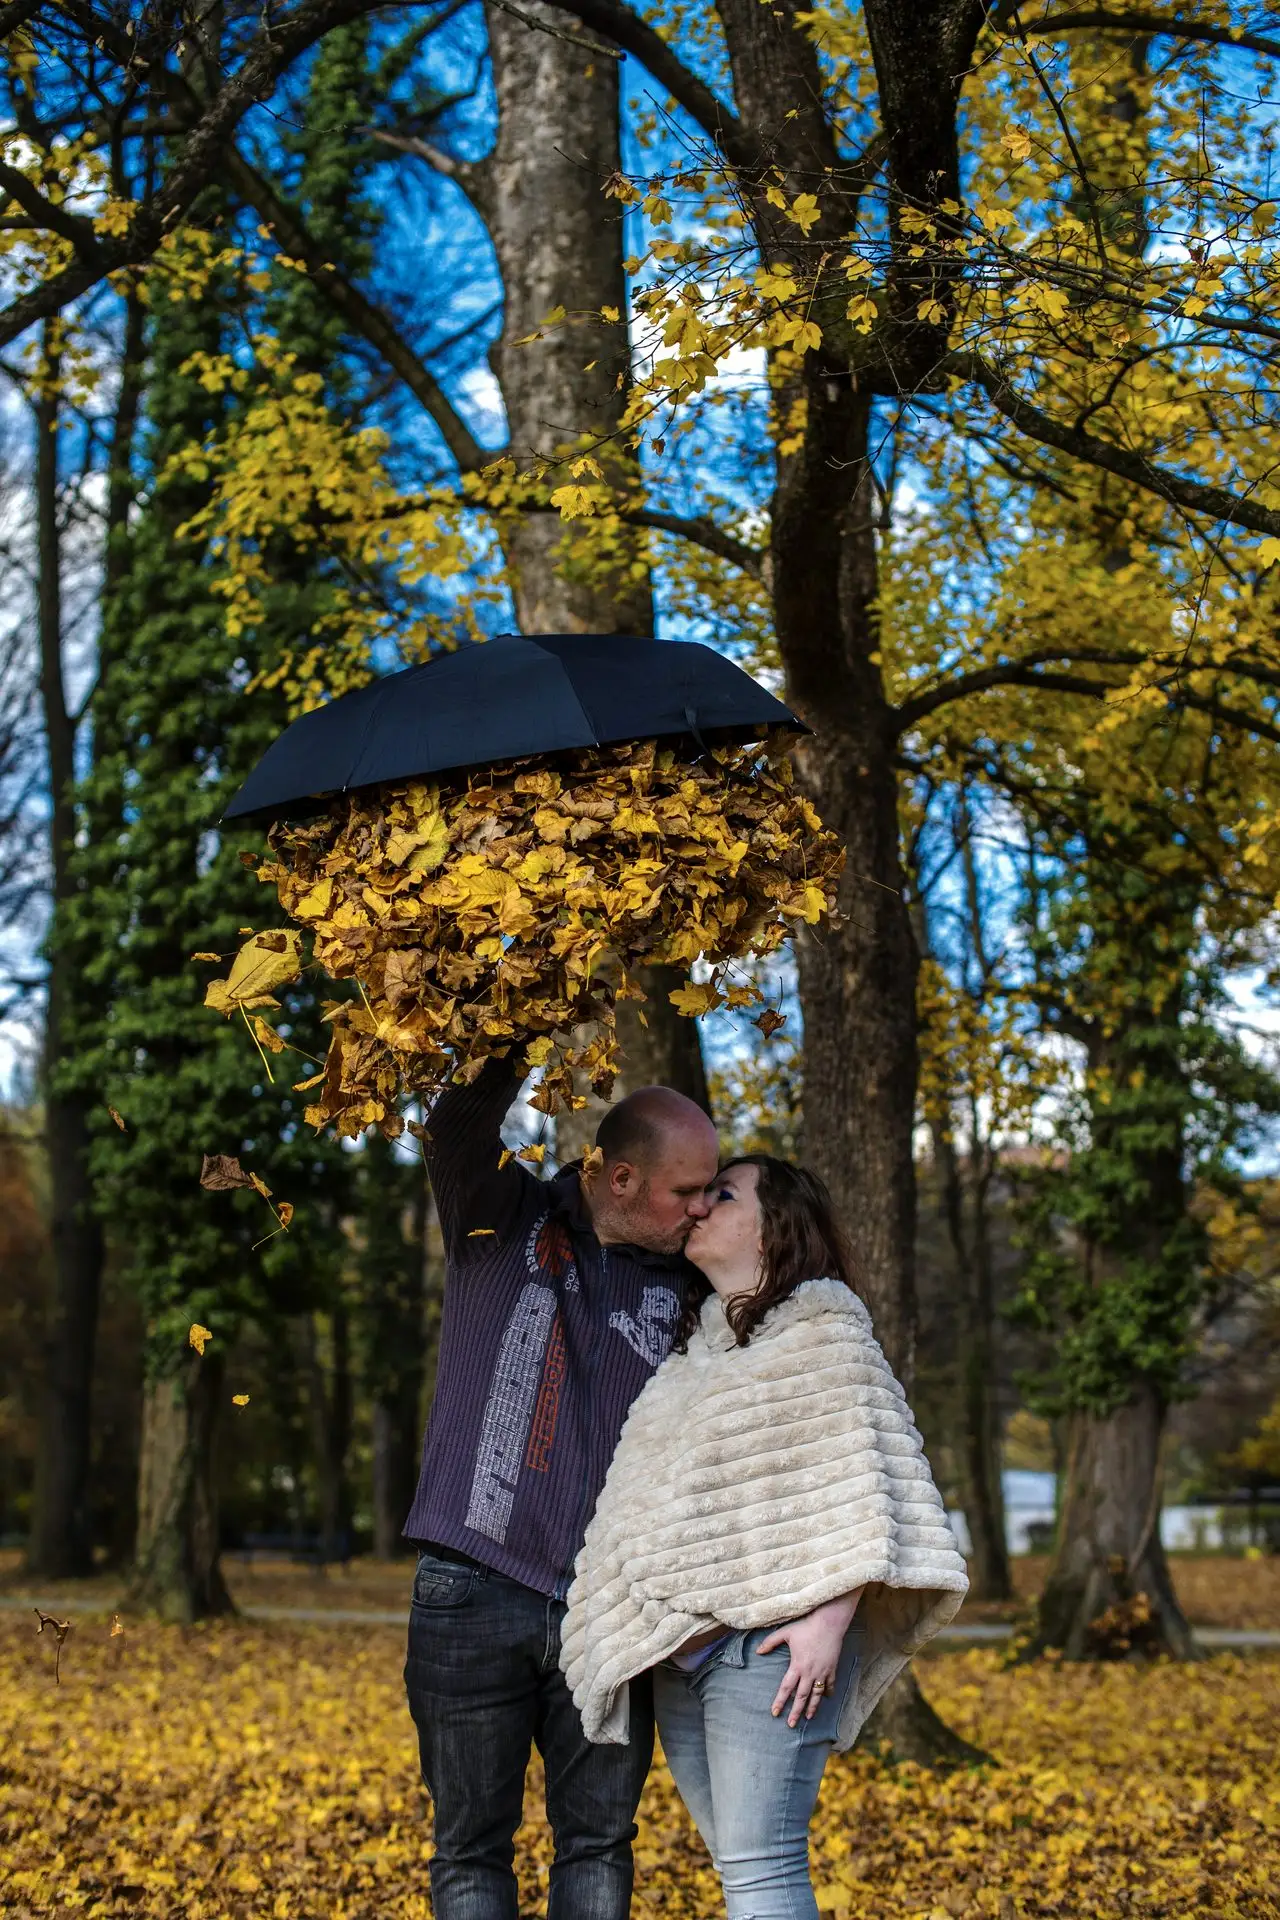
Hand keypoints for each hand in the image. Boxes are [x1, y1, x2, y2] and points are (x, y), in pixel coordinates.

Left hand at [757, 1589, 863, 1727]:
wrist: (829, 1622)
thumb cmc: (806, 1626)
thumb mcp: (786, 1632)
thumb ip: (770, 1642)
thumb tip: (758, 1651)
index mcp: (797, 1665)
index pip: (786, 1688)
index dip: (780, 1701)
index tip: (775, 1713)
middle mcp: (809, 1672)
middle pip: (801, 1697)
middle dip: (795, 1712)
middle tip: (791, 1724)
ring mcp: (822, 1672)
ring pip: (816, 1695)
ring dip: (812, 1707)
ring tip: (808, 1718)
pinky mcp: (832, 1669)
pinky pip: (829, 1685)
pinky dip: (827, 1693)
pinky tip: (825, 1699)